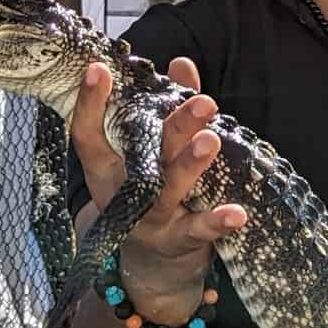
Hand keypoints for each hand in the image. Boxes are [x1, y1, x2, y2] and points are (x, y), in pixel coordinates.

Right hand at [68, 55, 245, 322]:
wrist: (151, 265)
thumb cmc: (150, 189)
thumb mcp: (150, 152)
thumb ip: (166, 106)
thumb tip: (182, 63)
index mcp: (108, 168)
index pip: (89, 134)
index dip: (90, 103)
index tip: (99, 69)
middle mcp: (125, 192)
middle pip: (145, 157)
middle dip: (174, 128)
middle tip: (202, 102)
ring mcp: (151, 219)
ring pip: (170, 190)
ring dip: (189, 166)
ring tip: (210, 141)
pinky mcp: (179, 241)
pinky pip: (199, 231)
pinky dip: (218, 223)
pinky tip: (238, 213)